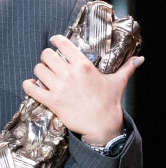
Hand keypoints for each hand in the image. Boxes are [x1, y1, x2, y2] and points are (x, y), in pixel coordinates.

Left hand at [22, 35, 143, 144]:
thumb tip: (139, 59)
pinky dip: (28, 85)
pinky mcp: (52, 101)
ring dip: (39, 71)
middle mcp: (70, 74)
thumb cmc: (109, 103)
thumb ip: (126, 68)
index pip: (62, 43)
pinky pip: (31, 88)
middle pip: (45, 55)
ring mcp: (59, 88)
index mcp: (83, 66)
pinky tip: (32, 85)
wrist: (103, 127)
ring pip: (37, 69)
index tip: (54, 42)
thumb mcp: (117, 82)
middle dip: (46, 58)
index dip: (55, 40)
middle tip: (51, 63)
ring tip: (45, 76)